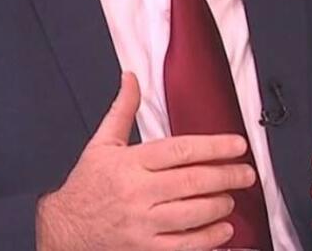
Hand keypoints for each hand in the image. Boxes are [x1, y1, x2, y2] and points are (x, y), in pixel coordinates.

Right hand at [36, 72, 257, 250]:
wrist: (64, 228)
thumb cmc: (87, 185)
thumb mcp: (102, 143)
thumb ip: (123, 109)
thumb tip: (131, 77)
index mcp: (131, 163)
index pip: (180, 150)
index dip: (214, 147)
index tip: (237, 145)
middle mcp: (138, 192)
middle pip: (193, 182)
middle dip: (226, 176)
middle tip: (246, 173)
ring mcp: (142, 224)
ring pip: (192, 214)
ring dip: (219, 205)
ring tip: (231, 197)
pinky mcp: (144, 249)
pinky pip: (184, 245)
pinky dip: (208, 238)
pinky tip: (223, 229)